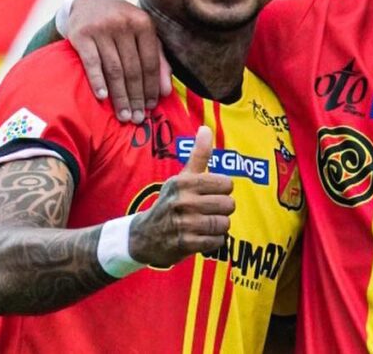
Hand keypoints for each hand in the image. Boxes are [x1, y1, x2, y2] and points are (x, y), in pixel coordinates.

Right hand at [66, 0, 170, 122]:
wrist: (90, 2)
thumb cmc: (122, 24)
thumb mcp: (143, 35)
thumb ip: (158, 60)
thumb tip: (166, 92)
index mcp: (143, 23)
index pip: (150, 62)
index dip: (152, 87)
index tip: (152, 107)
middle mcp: (123, 24)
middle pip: (133, 69)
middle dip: (136, 97)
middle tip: (138, 119)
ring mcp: (101, 29)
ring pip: (114, 69)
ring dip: (120, 96)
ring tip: (124, 115)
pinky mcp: (81, 35)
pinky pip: (91, 63)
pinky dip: (98, 81)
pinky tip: (103, 97)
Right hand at [129, 126, 234, 267]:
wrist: (144, 236)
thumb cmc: (169, 203)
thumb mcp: (181, 178)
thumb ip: (198, 155)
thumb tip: (205, 129)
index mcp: (184, 183)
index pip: (226, 184)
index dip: (223, 190)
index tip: (212, 194)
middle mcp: (183, 201)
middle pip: (228, 204)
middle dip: (222, 210)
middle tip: (209, 211)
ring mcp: (184, 224)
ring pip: (224, 224)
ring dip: (219, 227)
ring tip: (206, 224)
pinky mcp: (185, 244)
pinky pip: (217, 242)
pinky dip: (214, 241)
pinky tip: (203, 237)